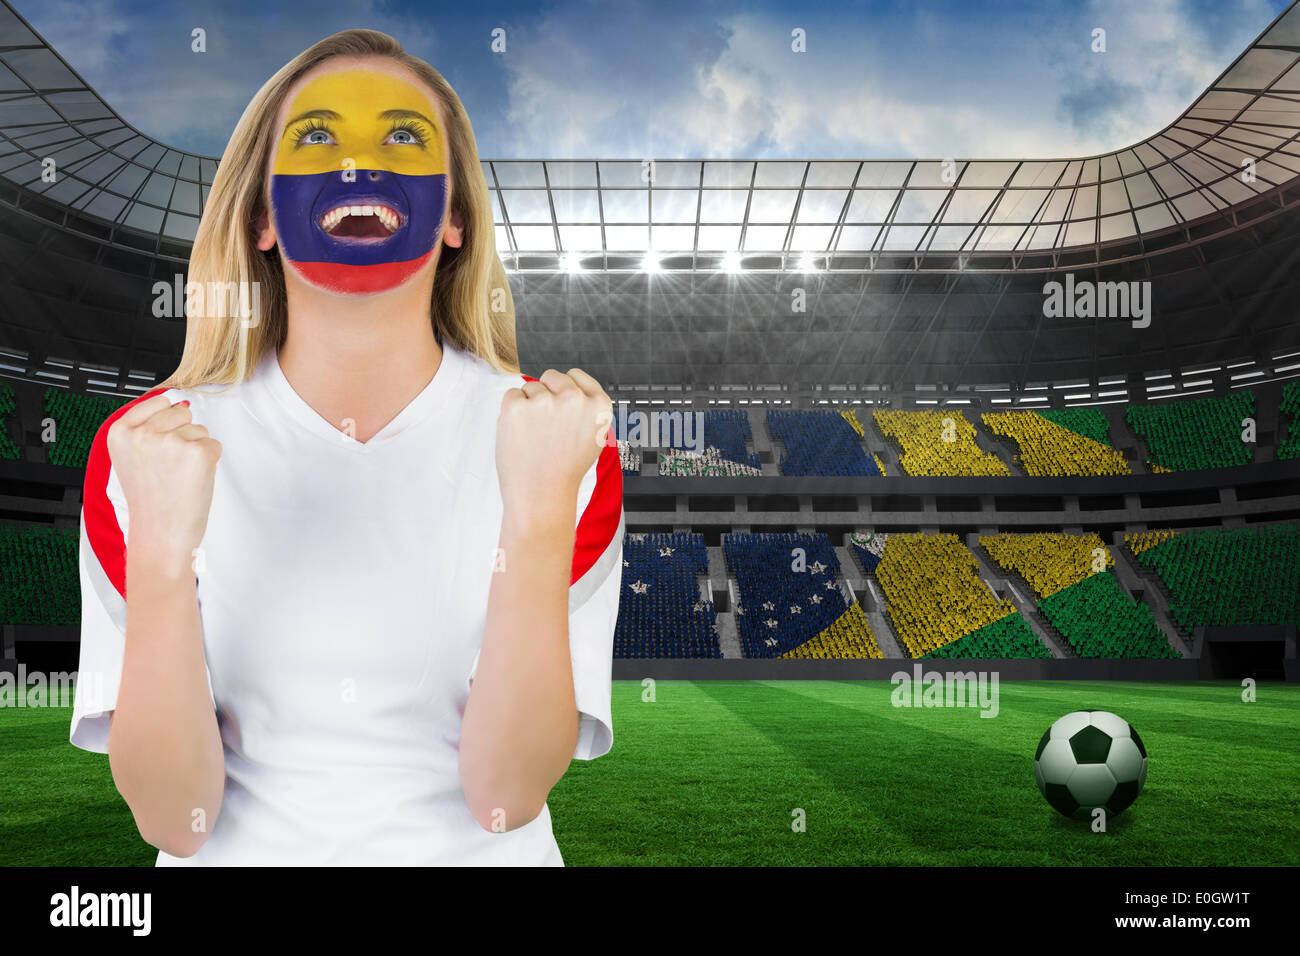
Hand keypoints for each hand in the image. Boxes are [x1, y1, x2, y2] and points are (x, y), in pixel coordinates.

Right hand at [107, 393, 222, 577]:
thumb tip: (181, 402)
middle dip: (182, 436)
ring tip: (178, 477)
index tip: (158, 449)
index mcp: (120, 431)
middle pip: (181, 413)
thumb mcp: (132, 456)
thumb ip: (148, 426)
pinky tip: (192, 481)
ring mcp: (171, 442)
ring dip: (195, 450)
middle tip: (169, 468)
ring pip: (199, 429)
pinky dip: (209, 462)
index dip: (165, 425)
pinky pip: (214, 445)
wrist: (160, 535)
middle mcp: (143, 433)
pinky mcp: (198, 453)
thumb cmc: (150, 500)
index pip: (158, 401)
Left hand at [495, 369, 612, 524]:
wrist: (541, 496)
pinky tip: (521, 435)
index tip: (562, 409)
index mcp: (598, 405)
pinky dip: (511, 412)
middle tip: (547, 428)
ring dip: (528, 406)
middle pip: (552, 376)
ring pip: (530, 387)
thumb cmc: (564, 470)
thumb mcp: (593, 437)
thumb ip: (585, 408)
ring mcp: (545, 401)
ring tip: (535, 437)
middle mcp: (574, 399)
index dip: (566, 390)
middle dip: (547, 394)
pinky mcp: (517, 406)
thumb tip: (567, 385)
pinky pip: (511, 395)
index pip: (577, 376)